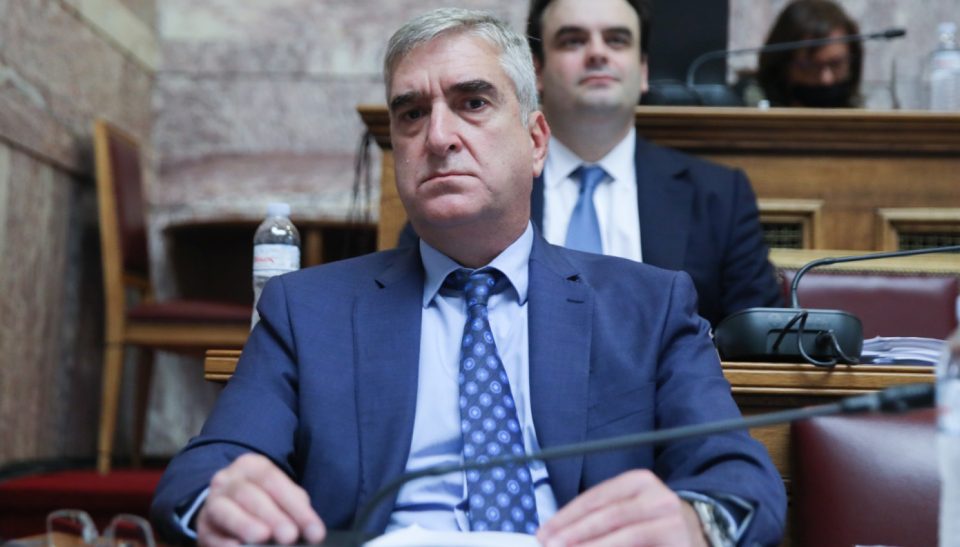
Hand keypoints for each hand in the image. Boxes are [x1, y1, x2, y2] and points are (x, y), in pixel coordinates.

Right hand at [197, 453, 325, 546]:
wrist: (226, 505)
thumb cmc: (263, 500)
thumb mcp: (281, 495)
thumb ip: (295, 506)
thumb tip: (309, 528)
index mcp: (252, 466)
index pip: (274, 482)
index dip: (296, 506)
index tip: (315, 531)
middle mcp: (228, 480)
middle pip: (250, 495)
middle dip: (273, 516)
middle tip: (290, 536)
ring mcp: (212, 502)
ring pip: (225, 510)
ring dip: (245, 524)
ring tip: (262, 538)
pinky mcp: (202, 527)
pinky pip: (210, 534)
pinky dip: (223, 542)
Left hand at [536, 469, 706, 546]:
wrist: (700, 534)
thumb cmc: (653, 525)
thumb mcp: (627, 511)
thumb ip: (597, 518)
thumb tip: (557, 533)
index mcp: (637, 481)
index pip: (594, 498)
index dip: (566, 516)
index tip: (544, 532)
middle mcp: (655, 495)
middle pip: (605, 514)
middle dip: (573, 532)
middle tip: (550, 545)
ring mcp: (668, 517)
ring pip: (621, 532)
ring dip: (589, 545)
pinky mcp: (675, 538)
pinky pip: (634, 542)